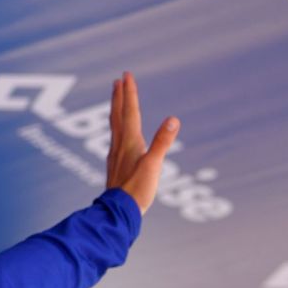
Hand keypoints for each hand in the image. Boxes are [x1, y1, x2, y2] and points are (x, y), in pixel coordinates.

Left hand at [106, 72, 179, 214]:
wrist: (118, 212)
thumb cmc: (137, 190)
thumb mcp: (154, 165)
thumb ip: (163, 142)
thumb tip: (173, 119)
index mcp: (129, 142)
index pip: (130, 112)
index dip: (130, 93)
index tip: (126, 75)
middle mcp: (120, 144)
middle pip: (118, 115)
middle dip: (119, 96)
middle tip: (118, 79)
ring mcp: (115, 154)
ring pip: (114, 126)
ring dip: (116, 109)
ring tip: (116, 99)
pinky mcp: (115, 164)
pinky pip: (115, 138)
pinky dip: (116, 127)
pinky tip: (117, 133)